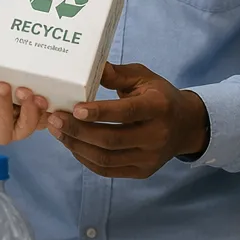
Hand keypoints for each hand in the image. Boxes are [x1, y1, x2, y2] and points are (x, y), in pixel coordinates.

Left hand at [0, 80, 49, 145]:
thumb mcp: (10, 82)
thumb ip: (19, 78)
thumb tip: (25, 62)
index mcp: (34, 116)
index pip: (46, 117)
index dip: (49, 111)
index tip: (45, 98)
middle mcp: (21, 128)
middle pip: (28, 124)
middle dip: (28, 109)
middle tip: (24, 91)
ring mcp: (3, 134)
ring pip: (6, 125)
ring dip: (4, 105)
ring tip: (1, 86)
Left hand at [46, 63, 208, 178]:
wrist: (185, 126)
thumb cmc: (159, 96)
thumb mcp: (143, 78)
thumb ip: (117, 74)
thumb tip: (90, 67)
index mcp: (159, 107)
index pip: (127, 113)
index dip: (100, 112)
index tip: (75, 108)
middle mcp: (157, 136)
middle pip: (111, 140)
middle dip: (78, 131)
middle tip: (54, 119)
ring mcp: (149, 158)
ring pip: (106, 158)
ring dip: (76, 146)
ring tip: (58, 131)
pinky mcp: (142, 172)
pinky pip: (107, 170)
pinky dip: (85, 158)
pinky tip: (72, 144)